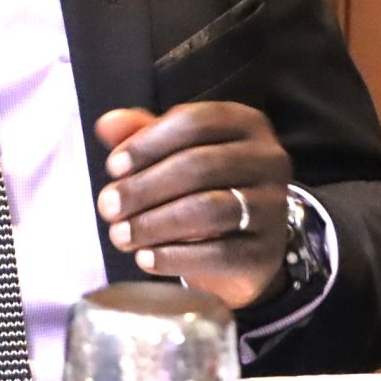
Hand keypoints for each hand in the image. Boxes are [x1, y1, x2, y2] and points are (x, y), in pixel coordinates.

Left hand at [94, 103, 291, 308]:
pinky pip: (220, 254)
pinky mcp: (268, 252)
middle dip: (145, 187)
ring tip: (119, 235)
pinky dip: (177, 257)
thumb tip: (107, 123)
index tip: (112, 167)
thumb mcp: (173, 151)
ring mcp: (274, 207)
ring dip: (155, 223)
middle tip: (107, 206)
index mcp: (244, 123)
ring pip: (209, 210)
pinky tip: (145, 258)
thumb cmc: (202, 184)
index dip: (148, 143)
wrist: (242, 243)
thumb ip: (140, 133)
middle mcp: (268, 159)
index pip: (194, 122)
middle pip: (199, 166)